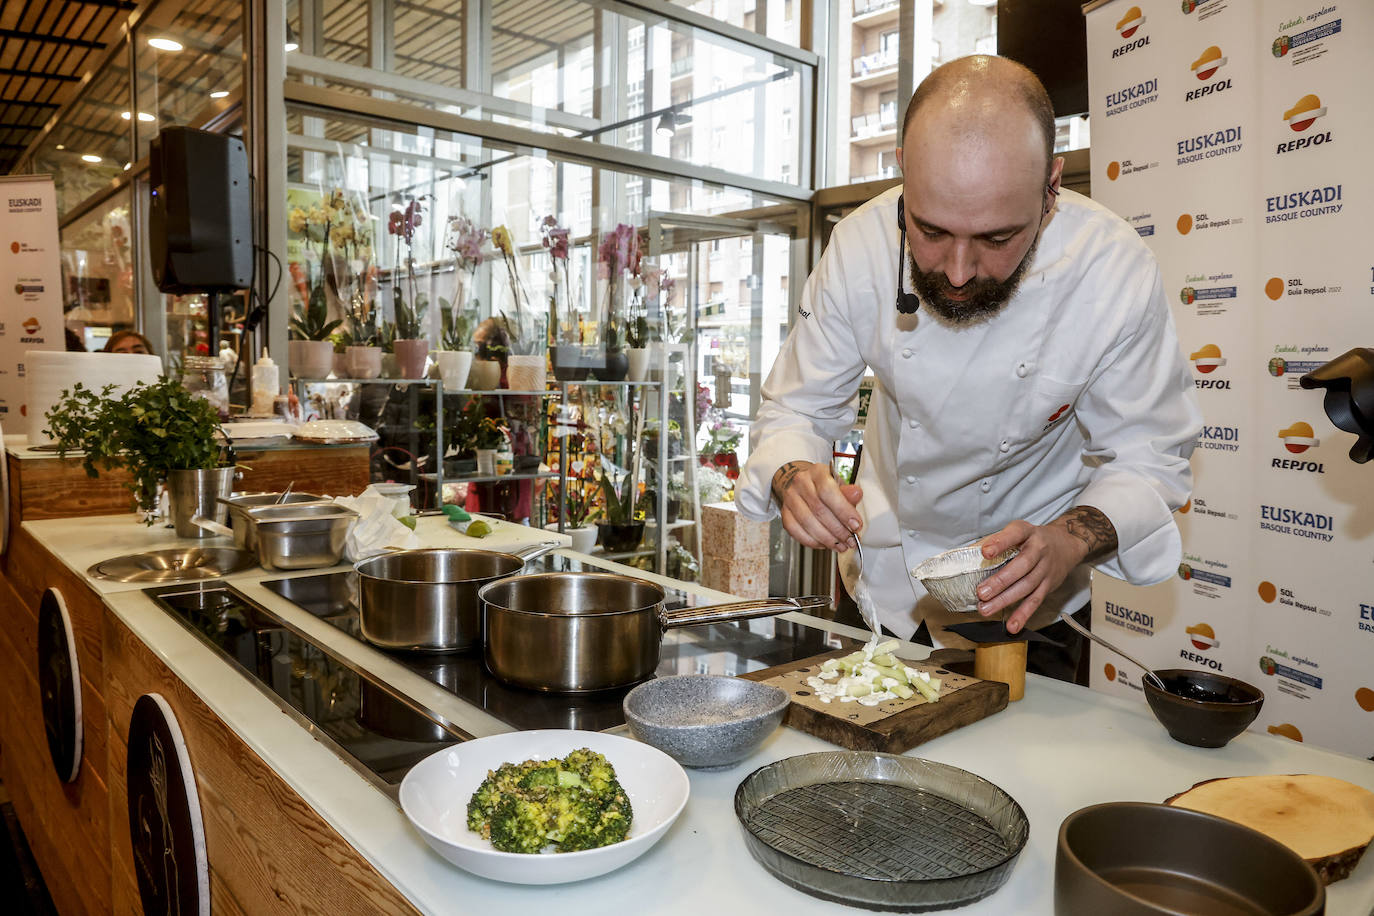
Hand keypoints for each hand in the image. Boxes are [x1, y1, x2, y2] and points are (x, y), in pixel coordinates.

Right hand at [771, 460, 862, 551]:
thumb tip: (856, 494)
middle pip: (819, 510)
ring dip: (827, 539)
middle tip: (851, 540)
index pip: (828, 491)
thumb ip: (849, 493)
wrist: (804, 485)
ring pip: (807, 523)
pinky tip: (824, 544)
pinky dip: (812, 542)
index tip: (856, 526)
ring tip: (841, 545)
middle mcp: (801, 483)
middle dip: (838, 530)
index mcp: (817, 472)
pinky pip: (796, 531)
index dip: (844, 511)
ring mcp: (790, 498)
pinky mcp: (785, 513)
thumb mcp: (840, 485)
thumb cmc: (824, 486)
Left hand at [972, 507, 1116, 632]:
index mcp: (1028, 532)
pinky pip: (1035, 601)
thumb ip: (998, 540)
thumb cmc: (1033, 538)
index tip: (985, 553)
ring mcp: (1045, 569)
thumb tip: (971, 554)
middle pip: (1021, 566)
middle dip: (1000, 581)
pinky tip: (1012, 626)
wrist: (1066, 544)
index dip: (1000, 543)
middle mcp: (1039, 550)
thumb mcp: (1018, 530)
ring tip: (986, 609)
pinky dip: (1023, 614)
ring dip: (1005, 600)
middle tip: (981, 593)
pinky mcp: (1049, 585)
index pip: (1015, 534)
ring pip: (1026, 586)